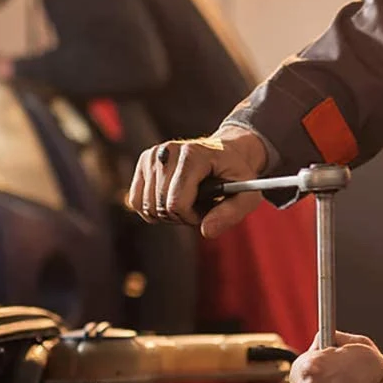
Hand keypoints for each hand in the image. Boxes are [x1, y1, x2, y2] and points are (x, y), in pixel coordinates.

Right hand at [127, 126, 267, 236]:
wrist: (224, 152)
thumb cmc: (236, 175)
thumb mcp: (247, 195)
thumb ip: (231, 214)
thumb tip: (206, 231)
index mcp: (193, 154)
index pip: (177, 202)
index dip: (191, 217)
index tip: (206, 210)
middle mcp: (168, 151)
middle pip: (161, 206)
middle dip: (180, 216)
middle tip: (198, 207)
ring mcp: (153, 155)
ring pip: (146, 206)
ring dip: (167, 214)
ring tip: (188, 201)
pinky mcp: (143, 162)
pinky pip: (136, 201)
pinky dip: (152, 209)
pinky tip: (171, 200)